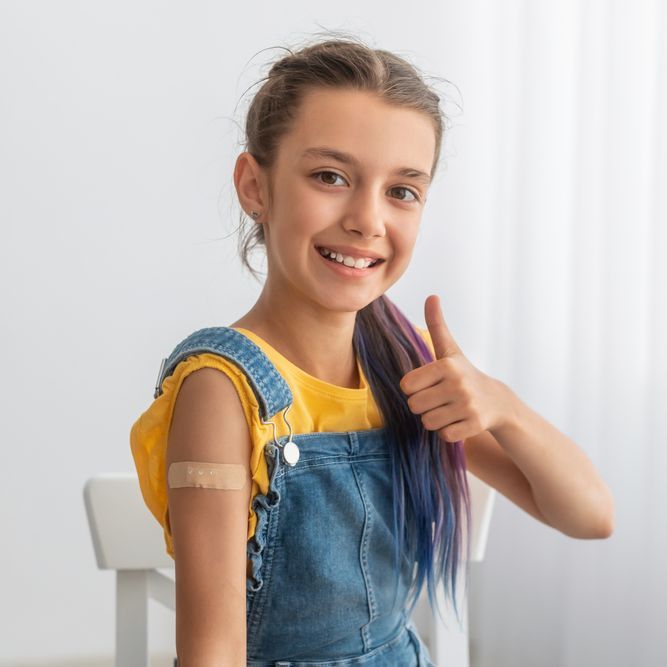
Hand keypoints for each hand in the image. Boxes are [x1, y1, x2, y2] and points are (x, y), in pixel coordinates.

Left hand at [399, 294, 509, 443]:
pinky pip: (444, 435)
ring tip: (450, 409)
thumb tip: (432, 296)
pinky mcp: (474, 425)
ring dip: (435, 420)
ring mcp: (467, 406)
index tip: (430, 384)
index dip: (415, 388)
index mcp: (446, 365)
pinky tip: (459, 421)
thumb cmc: (464, 374)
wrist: (497, 401)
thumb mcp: (450, 350)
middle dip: (424, 406)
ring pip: (427, 423)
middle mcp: (457, 384)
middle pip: (414, 406)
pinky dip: (448, 432)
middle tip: (440, 399)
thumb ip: (437, 325)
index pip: (406, 386)